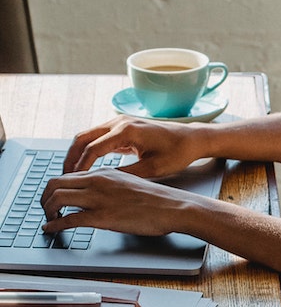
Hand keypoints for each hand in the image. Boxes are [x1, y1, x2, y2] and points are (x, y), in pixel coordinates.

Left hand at [41, 168, 187, 236]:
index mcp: (104, 173)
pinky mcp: (103, 217)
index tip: (53, 200)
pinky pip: (69, 219)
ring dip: (47, 211)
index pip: (67, 176)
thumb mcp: (130, 184)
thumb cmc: (158, 200)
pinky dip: (55, 225)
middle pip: (54, 184)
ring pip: (57, 199)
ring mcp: (99, 199)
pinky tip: (51, 230)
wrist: (174, 207)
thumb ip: (110, 187)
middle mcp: (97, 182)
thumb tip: (98, 196)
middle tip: (45, 210)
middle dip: (44, 198)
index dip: (54, 189)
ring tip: (49, 221)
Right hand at [65, 116, 209, 178]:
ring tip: (72, 174)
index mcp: (127, 131)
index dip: (80, 166)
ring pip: (88, 136)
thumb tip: (103, 183)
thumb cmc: (178, 153)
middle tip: (64, 177)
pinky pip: (98, 137)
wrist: (191, 139)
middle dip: (71, 157)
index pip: (93, 148)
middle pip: (83, 138)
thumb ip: (127, 174)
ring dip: (78, 153)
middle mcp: (120, 122)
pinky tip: (86, 166)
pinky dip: (89, 150)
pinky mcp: (122, 127)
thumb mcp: (153, 169)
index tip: (73, 181)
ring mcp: (120, 123)